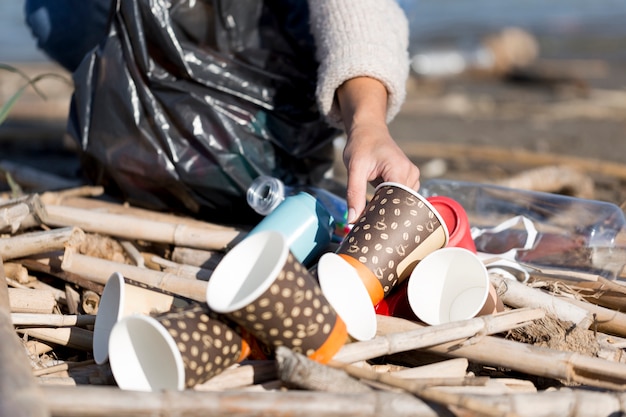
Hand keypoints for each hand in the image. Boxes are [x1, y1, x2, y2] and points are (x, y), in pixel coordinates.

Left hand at [337, 77, 419, 222]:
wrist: (368, 130)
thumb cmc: (361, 145)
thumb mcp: (354, 168)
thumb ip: (353, 194)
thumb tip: (352, 219)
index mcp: (400, 170)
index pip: (399, 201)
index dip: (386, 215)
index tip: (373, 227)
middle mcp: (411, 174)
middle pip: (402, 204)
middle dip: (386, 215)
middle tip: (370, 226)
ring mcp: (411, 177)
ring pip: (402, 203)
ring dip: (388, 209)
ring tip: (373, 216)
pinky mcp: (407, 180)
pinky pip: (401, 197)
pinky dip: (389, 203)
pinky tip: (378, 207)